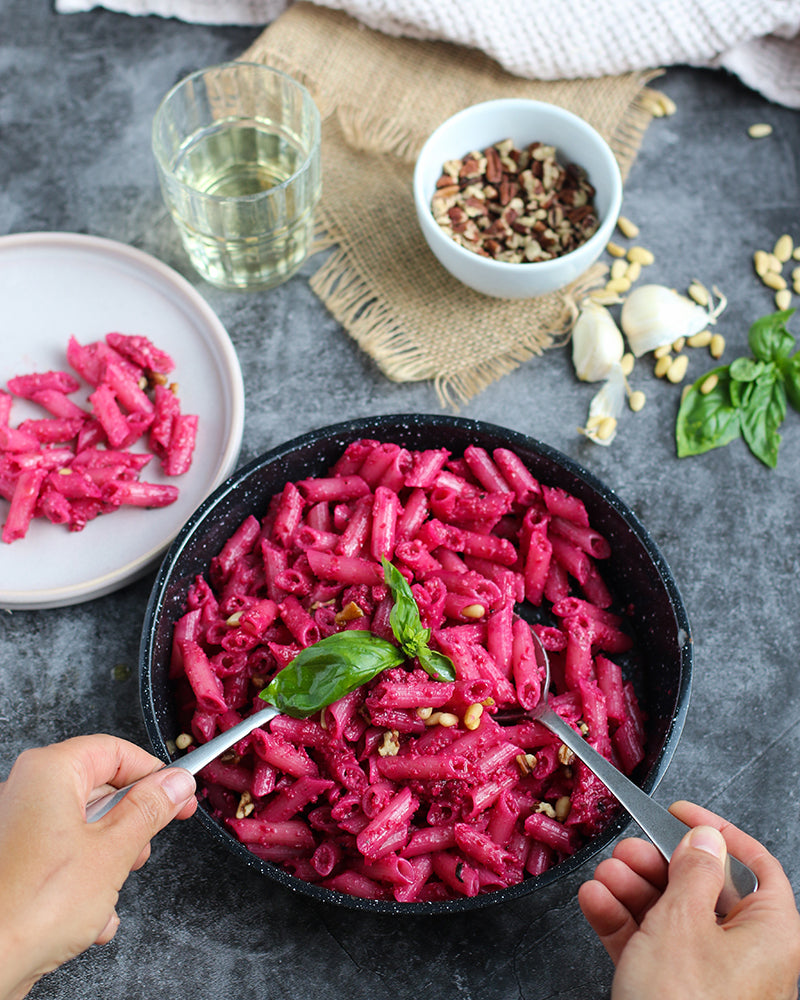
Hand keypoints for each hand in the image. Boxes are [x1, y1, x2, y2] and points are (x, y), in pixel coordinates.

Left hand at [0, 735, 196, 999]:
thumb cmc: (34, 906)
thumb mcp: (114, 850)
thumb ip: (150, 810)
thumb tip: (176, 784)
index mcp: (50, 772)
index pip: (115, 752)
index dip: (154, 773)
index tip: (180, 794)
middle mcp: (27, 791)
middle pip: (99, 790)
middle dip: (130, 824)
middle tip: (148, 845)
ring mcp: (16, 828)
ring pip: (82, 828)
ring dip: (109, 861)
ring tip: (113, 890)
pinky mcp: (14, 863)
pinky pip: (61, 858)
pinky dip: (82, 883)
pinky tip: (91, 917)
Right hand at [578, 800, 799, 999]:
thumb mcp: (684, 920)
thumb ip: (694, 869)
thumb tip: (705, 836)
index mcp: (769, 932)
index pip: (753, 865)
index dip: (717, 833)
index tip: (679, 813)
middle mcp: (745, 954)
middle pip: (702, 888)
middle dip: (657, 864)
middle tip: (627, 850)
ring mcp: (709, 977)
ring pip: (671, 915)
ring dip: (632, 890)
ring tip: (604, 876)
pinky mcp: (674, 994)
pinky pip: (650, 946)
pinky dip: (622, 923)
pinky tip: (596, 904)